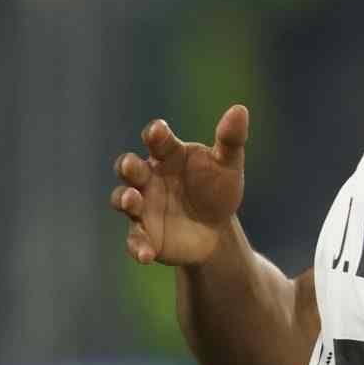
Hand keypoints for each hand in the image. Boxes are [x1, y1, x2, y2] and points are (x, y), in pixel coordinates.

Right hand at [112, 105, 249, 265]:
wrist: (215, 228)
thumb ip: (230, 139)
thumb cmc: (217, 188)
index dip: (155, 134)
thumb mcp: (228, 165)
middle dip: (128, 166)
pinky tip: (147, 255)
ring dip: (125, 199)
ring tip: (133, 201)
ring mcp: (143, 206)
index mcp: (168, 155)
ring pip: (124, 199)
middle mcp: (148, 178)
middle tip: (132, 166)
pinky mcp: (145, 234)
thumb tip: (239, 109)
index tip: (159, 132)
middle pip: (130, 167)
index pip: (156, 139)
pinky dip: (138, 246)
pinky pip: (136, 240)